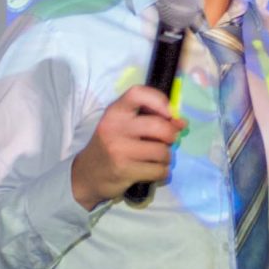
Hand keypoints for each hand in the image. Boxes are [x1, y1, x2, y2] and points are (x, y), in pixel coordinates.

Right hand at [70, 85, 185, 208]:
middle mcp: (115, 127)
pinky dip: (162, 173)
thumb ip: (151, 119)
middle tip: (167, 141)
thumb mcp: (124, 126)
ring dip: (167, 157)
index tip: (169, 113)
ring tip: (158, 159)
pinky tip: (154, 171)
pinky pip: (159, 170)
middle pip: (159, 126)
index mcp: (115, 111)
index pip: (138, 93)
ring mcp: (119, 149)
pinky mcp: (124, 170)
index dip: (159, 100)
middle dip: (171, 135)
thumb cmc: (112, 145)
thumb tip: (182, 123)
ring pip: (162, 151)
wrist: (87, 174)